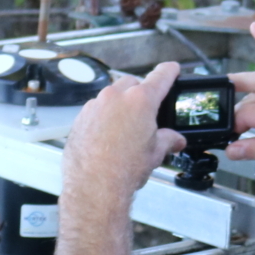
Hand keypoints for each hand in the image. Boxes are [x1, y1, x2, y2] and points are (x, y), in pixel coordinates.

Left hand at [60, 61, 185, 211]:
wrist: (94, 186)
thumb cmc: (123, 170)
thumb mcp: (155, 154)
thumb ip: (167, 141)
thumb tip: (175, 140)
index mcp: (140, 101)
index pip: (160, 77)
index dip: (169, 71)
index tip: (172, 68)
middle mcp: (115, 97)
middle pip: (132, 84)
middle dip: (140, 95)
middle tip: (146, 116)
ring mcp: (95, 106)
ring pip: (111, 97)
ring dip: (119, 108)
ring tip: (125, 133)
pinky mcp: (80, 118)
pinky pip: (96, 111)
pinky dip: (103, 119)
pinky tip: (107, 139)